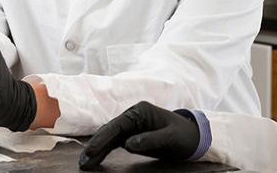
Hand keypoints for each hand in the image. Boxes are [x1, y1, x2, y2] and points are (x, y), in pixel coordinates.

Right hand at [78, 101, 200, 170]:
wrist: (192, 137)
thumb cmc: (183, 135)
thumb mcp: (169, 138)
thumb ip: (150, 139)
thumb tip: (128, 144)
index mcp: (140, 111)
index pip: (117, 125)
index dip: (103, 138)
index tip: (92, 151)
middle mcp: (132, 116)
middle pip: (109, 131)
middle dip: (95, 146)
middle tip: (84, 161)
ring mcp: (130, 125)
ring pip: (108, 137)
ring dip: (96, 150)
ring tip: (84, 165)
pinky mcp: (130, 135)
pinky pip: (113, 143)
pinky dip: (104, 151)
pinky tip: (94, 161)